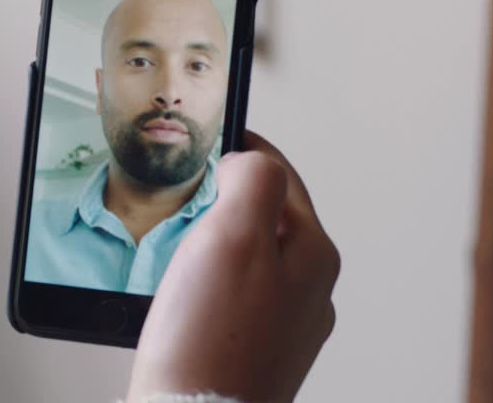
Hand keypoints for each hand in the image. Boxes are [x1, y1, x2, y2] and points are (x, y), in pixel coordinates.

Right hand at [126, 132, 339, 402]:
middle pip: (267, 218)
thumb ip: (253, 180)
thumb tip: (248, 162)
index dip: (243, 150)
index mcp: (313, 256)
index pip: (281, 177)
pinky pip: (231, 300)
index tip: (213, 138)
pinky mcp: (251, 355)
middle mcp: (307, 293)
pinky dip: (205, 284)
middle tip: (188, 190)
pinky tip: (180, 295)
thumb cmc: (210, 339)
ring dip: (214, 243)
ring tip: (179, 242)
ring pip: (249, 260)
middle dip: (228, 198)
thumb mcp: (236, 234)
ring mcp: (281, 329)